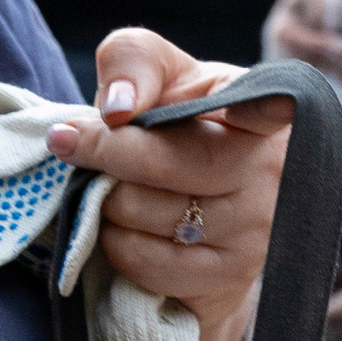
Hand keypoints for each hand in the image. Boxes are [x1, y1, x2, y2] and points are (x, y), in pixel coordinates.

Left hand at [44, 26, 288, 340]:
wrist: (207, 208)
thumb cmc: (182, 124)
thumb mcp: (162, 75)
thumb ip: (134, 61)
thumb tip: (117, 108)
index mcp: (264, 111)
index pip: (271, 107)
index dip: (256, 107)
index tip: (195, 110)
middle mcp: (272, 172)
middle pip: (164, 162)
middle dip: (105, 152)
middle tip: (69, 142)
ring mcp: (256, 231)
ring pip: (143, 213)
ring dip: (107, 199)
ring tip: (112, 186)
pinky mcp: (229, 280)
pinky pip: (141, 259)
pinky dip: (114, 240)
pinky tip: (126, 224)